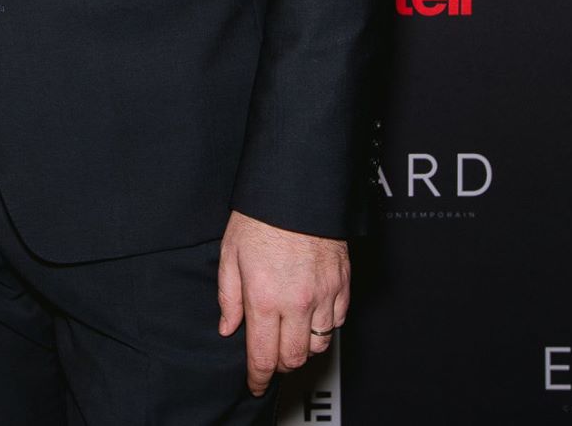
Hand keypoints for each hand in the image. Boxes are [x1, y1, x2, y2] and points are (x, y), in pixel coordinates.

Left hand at [216, 211, 348, 395]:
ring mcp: (324, 295)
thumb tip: (228, 327)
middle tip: (270, 360)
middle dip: (279, 366)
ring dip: (302, 347)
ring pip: (318, 344)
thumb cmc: (261, 215)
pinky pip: (338, 321)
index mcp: (265, 298)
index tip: (256, 383)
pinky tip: (311, 316)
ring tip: (290, 336)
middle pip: (293, 358)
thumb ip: (228, 296)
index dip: (258, 377)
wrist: (298, 188)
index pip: (263, 355)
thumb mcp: (229, 253)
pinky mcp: (343, 284)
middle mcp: (297, 302)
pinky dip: (325, 327)